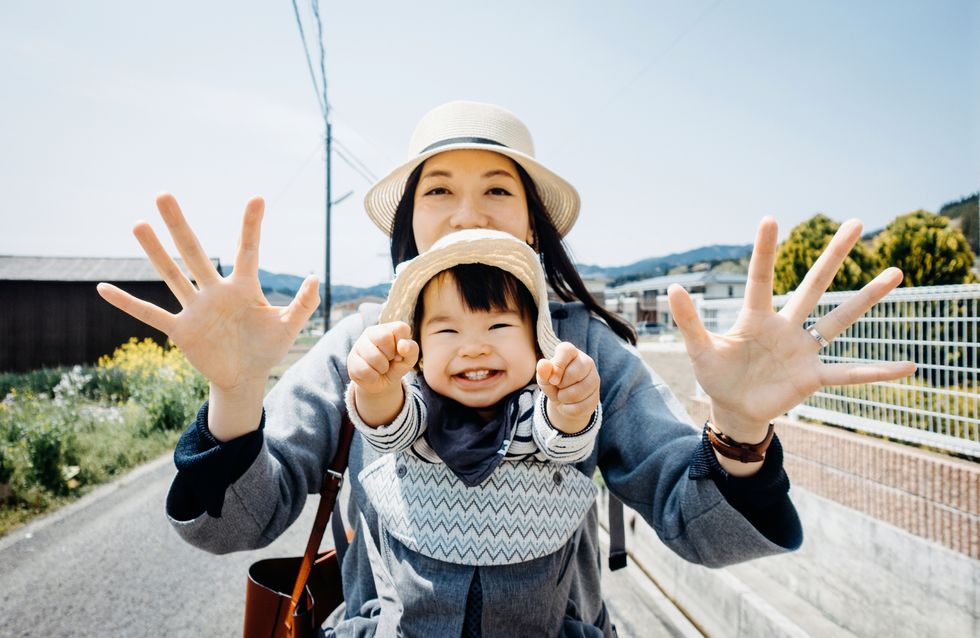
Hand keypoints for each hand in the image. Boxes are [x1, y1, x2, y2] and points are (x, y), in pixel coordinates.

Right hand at [97, 194, 319, 438]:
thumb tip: (315, 276)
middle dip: (180, 225)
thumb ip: (303, 304)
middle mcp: (215, 292)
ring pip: (172, 275)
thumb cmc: (267, 349)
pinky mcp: (181, 331)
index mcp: (244, 288)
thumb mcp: (288, 327)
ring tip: (139, 224)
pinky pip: (150, 314)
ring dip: (155, 252)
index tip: (258, 198)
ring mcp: (195, 309)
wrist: (245, 378)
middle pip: (195, 252)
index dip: (252, 226)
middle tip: (164, 194)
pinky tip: (103, 289)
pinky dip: (127, 304)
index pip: (248, 251)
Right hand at [347, 322, 419, 396]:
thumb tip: (402, 345)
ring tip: (381, 367)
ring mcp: (359, 344)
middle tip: (389, 359)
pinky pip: (364, 370)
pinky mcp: (351, 359)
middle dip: (390, 354)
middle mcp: (372, 331)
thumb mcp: (409, 358)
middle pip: (384, 337)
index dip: (403, 345)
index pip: (400, 328)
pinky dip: (373, 376)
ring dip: (382, 368)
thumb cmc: (397, 365)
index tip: (400, 352)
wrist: (382, 383)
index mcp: (388, 328)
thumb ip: (412, 349)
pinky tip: (372, 374)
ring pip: (374, 356)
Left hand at [536, 342, 599, 432]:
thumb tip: (543, 364)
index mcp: (571, 352)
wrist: (564, 399)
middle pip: (574, 374)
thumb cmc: (553, 382)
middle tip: (558, 387)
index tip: (552, 380)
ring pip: (577, 393)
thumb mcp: (544, 377)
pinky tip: (568, 405)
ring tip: (562, 395)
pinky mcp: (596, 397)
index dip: (558, 365)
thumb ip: (543, 371)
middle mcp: (586, 361)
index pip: (566, 350)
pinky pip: (580, 407)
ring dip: (563, 399)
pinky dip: (568, 409)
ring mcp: (594, 379)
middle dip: (560, 386)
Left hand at [668, 217, 915, 446]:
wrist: (733, 410)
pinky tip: (909, 365)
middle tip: (857, 223)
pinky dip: (877, 371)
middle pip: (814, 285)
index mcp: (755, 318)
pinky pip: (849, 373)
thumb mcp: (699, 350)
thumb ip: (689, 321)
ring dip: (867, 297)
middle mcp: (785, 328)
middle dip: (834, 255)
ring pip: (840, 319)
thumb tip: (673, 287)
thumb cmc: (716, 377)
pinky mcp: (812, 377)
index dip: (765, 251)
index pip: (761, 278)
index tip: (770, 218)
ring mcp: (803, 351)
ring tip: (897, 273)